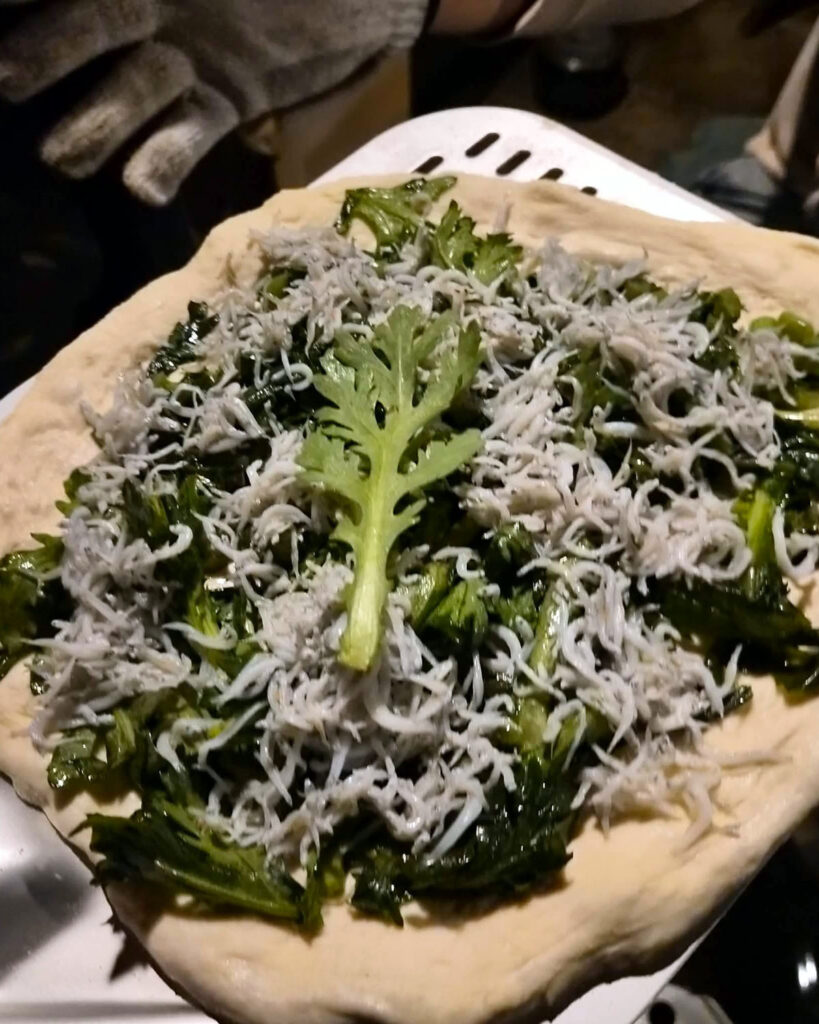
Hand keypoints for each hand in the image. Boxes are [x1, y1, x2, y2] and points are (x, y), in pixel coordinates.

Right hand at [0, 0, 426, 204]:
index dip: (33, 0)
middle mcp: (153, 7)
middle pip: (88, 31)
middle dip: (47, 55)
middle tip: (6, 84)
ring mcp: (187, 59)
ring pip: (132, 92)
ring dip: (99, 124)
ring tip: (63, 158)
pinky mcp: (225, 103)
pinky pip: (188, 135)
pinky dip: (166, 161)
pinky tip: (142, 191)